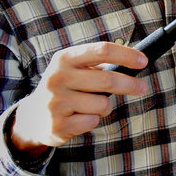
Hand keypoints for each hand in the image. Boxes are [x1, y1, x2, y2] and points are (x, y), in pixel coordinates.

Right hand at [9, 42, 147, 155]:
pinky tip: (78, 117)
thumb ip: (100, 64)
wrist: (31, 117)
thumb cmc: (66, 87)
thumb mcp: (75, 68)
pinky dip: (93, 119)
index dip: (126, 55)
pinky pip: (93, 121)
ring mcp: (55, 102)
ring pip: (102, 103)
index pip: (102, 50)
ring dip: (106, 106)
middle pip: (107, 78)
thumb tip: (136, 61)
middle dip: (130, 84)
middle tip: (142, 87)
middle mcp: (58, 78)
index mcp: (65, 58)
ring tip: (91, 105)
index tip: (144, 61)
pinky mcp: (57, 125)